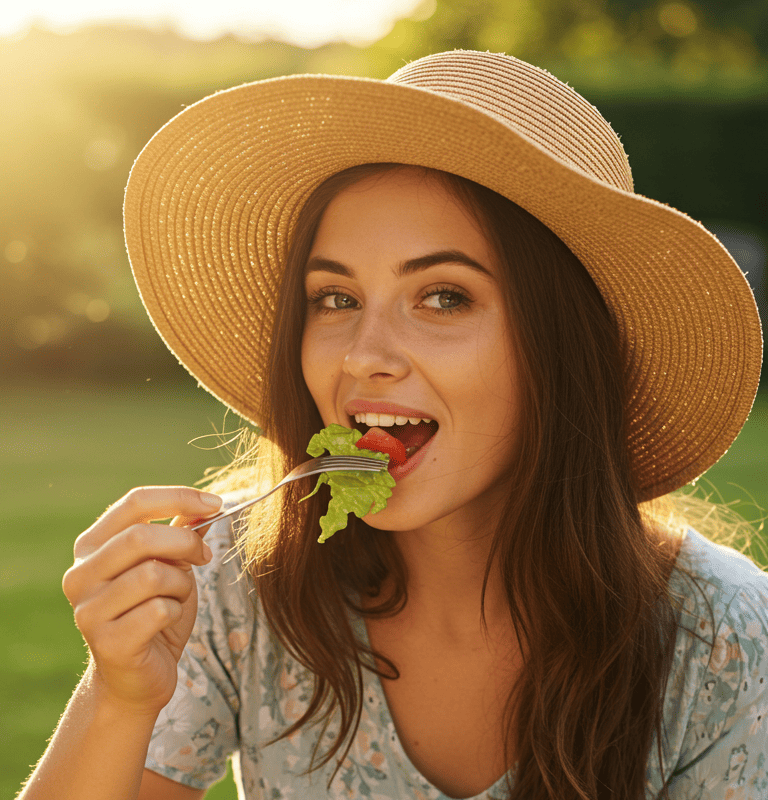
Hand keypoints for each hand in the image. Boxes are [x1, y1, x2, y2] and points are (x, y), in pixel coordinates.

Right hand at [62, 486, 222, 715]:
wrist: (136, 679)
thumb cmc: (153, 614)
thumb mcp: (168, 566)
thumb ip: (181, 533)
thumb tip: (207, 505)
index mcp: (91, 547)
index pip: (134, 504)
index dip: (178, 497)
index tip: (215, 503)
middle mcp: (80, 575)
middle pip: (141, 537)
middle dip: (185, 542)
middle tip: (204, 556)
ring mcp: (88, 610)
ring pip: (153, 574)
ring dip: (181, 584)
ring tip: (177, 596)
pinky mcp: (107, 642)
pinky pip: (159, 610)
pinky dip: (175, 611)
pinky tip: (165, 622)